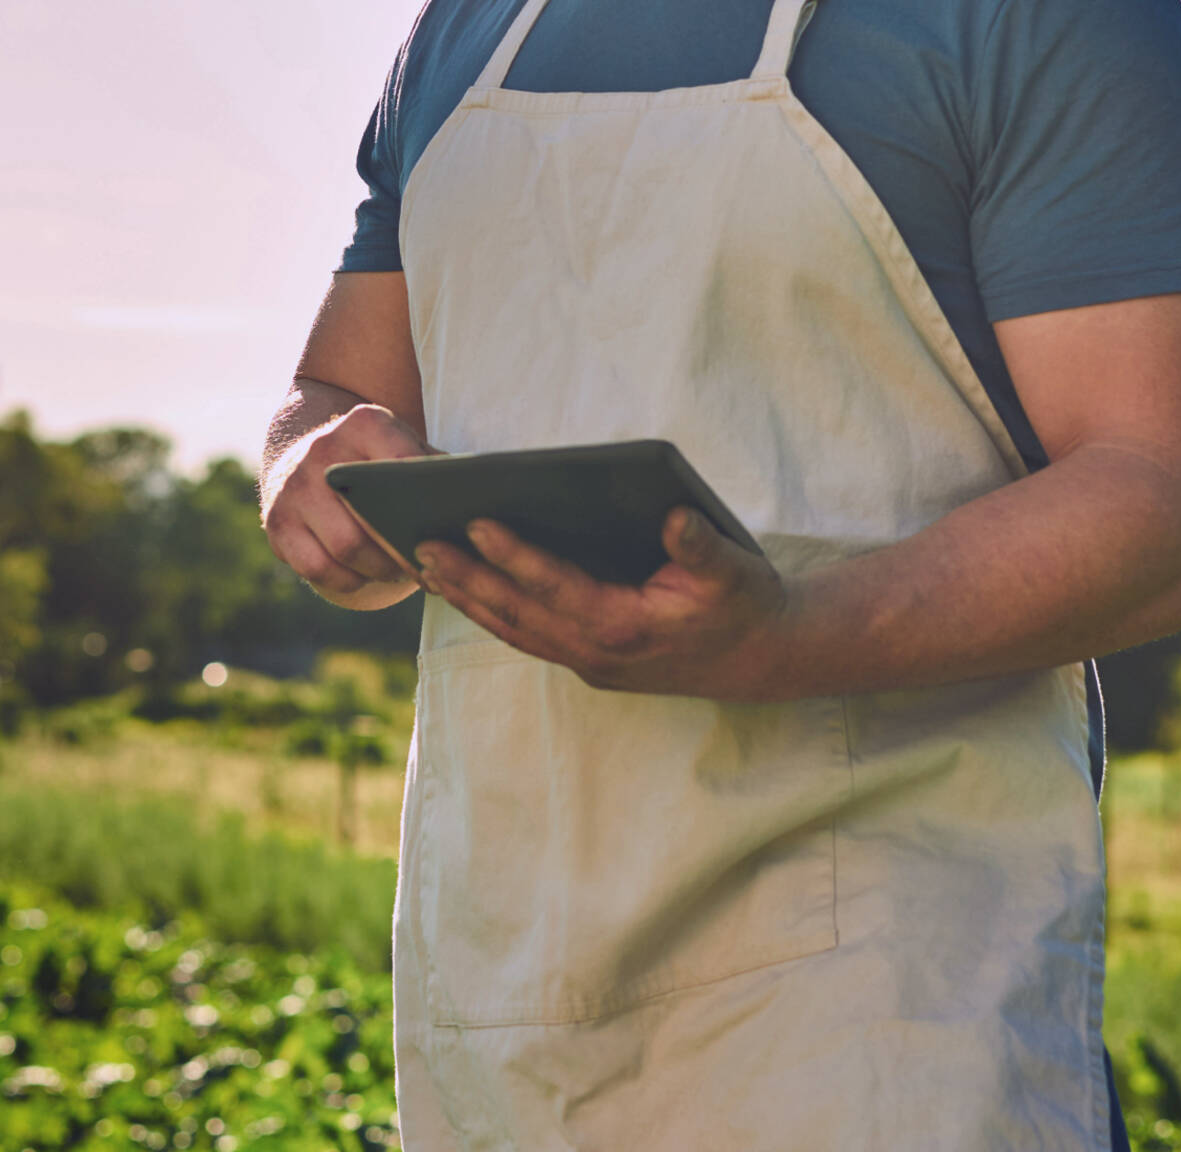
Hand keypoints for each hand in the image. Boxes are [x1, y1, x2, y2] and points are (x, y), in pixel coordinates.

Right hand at [262, 403, 436, 608]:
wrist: (301, 453)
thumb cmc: (371, 461)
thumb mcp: (402, 447)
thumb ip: (434, 469)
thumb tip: (480, 506)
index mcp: (364, 424)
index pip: (403, 466)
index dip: (428, 504)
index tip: (450, 532)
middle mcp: (322, 451)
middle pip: (371, 518)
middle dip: (405, 552)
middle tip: (429, 567)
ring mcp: (294, 489)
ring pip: (345, 549)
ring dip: (380, 570)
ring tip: (401, 573)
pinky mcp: (277, 524)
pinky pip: (319, 570)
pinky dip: (349, 581)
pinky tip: (366, 575)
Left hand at [414, 508, 792, 699]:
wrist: (760, 661)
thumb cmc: (744, 606)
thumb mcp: (734, 571)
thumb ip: (700, 546)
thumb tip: (674, 517)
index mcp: (625, 627)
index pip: (555, 588)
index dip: (514, 556)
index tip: (476, 524)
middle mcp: (596, 653)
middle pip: (516, 614)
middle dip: (467, 579)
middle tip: (419, 543)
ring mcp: (587, 664)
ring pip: (513, 630)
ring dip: (468, 598)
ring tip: (425, 562)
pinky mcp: (586, 663)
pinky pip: (525, 636)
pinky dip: (491, 612)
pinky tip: (464, 585)